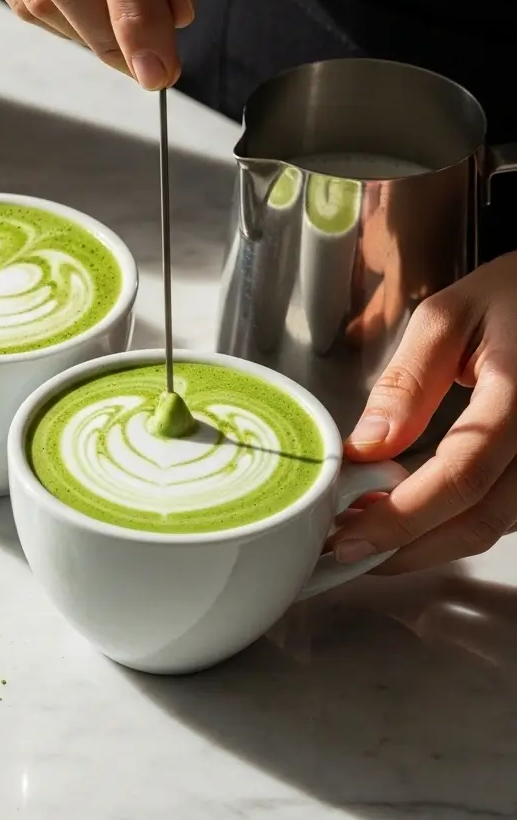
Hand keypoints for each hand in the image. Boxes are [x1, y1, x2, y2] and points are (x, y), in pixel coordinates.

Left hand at [330, 252, 516, 573]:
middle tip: (345, 548)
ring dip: (427, 541)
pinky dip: (453, 523)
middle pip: (479, 519)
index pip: (460, 476)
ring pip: (494, 525)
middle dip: (406, 546)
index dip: (401, 517)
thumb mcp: (447, 318)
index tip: (348, 537)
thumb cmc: (513, 296)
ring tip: (366, 531)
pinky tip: (410, 515)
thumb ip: (407, 382)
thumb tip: (366, 447)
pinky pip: (504, 511)